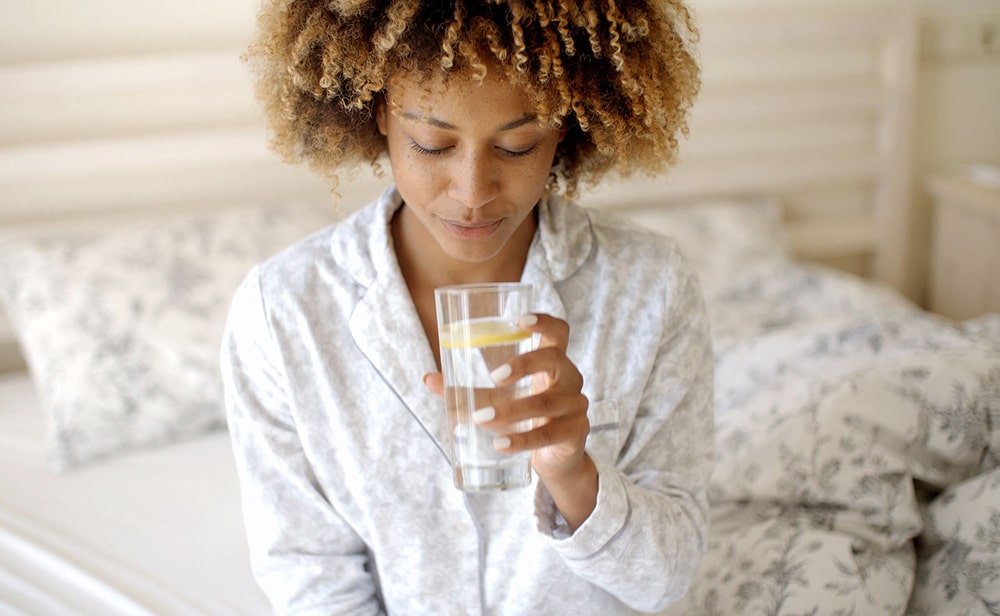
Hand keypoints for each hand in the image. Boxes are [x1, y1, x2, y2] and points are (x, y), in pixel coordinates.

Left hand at [425, 313, 596, 528]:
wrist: (554, 458)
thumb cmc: (525, 418)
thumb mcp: (498, 400)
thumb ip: (467, 390)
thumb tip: (429, 379)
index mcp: (553, 362)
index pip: (558, 332)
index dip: (544, 322)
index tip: (520, 319)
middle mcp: (569, 378)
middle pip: (554, 359)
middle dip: (523, 364)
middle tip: (494, 377)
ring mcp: (576, 405)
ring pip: (544, 403)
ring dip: (510, 411)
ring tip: (481, 418)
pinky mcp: (575, 433)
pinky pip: (548, 435)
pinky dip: (521, 440)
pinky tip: (500, 444)